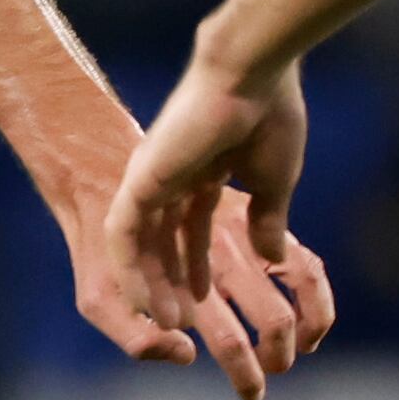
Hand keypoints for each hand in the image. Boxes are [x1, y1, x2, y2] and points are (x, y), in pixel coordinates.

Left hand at [101, 54, 319, 392]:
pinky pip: (125, 237)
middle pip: (164, 241)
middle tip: (184, 325)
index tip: (207, 302)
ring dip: (152, 285)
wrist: (251, 74)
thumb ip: (268, 220)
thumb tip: (273, 257)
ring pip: (142, 244)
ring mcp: (153, 176)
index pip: (194, 228)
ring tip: (169, 324)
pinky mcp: (141, 179)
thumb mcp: (272, 182)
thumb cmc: (269, 115)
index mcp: (204, 169)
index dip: (198, 266)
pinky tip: (145, 302)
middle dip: (173, 283)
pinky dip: (133, 271)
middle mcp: (174, 174)